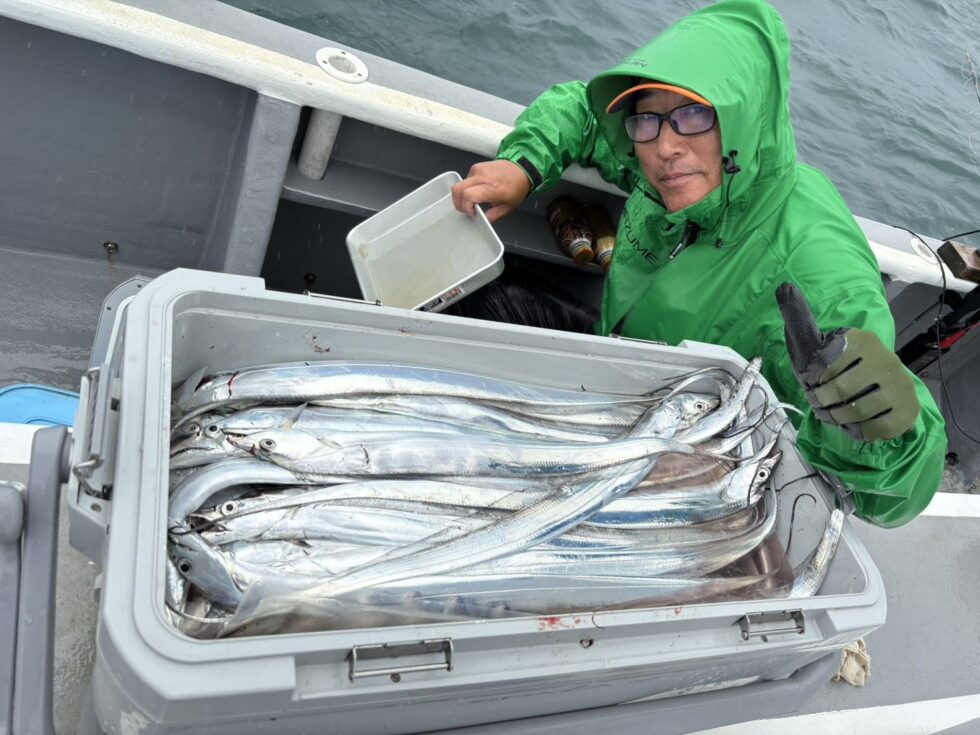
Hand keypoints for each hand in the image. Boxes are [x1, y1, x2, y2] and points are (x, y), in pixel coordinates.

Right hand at [451, 160, 530, 223]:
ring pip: (460, 184)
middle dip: (458, 203)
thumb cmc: (517, 187)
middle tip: (466, 209)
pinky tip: (477, 190)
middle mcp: (483, 177)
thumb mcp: (508, 207)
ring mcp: (479, 170)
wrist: (522, 169)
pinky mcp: (477, 166)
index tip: (472, 212)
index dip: (466, 207)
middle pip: (458, 189)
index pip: (468, 196)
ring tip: (473, 200)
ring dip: (463, 195)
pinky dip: (467, 187)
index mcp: (492, 189)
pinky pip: (465, 179)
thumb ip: (493, 216)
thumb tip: (483, 220)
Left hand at [775, 283, 919, 441]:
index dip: (812, 379)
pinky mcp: (905, 410)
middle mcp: (884, 358)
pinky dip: (854, 430)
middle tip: (819, 402)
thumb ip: (800, 320)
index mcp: (861, 340)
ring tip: (830, 413)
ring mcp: (898, 385)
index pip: (823, 364)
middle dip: (820, 401)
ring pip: (852, 411)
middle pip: (836, 391)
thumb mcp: (817, 344)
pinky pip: (871, 428)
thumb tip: (783, 286)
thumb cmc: (839, 367)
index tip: (813, 379)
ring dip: (834, 417)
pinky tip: (851, 423)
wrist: (884, 390)